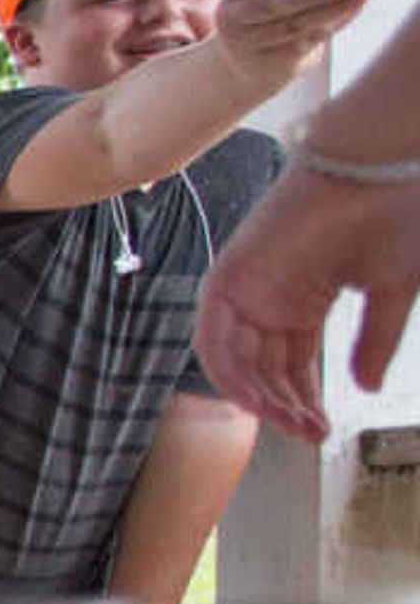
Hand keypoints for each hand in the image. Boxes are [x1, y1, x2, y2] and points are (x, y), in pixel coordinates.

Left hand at [196, 162, 419, 442]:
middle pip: (260, 371)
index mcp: (299, 304)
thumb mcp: (389, 293)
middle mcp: (266, 301)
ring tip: (293, 423)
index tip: (321, 432)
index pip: (289, 368)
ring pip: (235, 361)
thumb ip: (372, 342)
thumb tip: (367, 389)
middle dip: (283, 407)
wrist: (374, 168)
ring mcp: (246, 288)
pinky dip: (228, 368)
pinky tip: (254, 398)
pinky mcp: (228, 273)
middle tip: (309, 434)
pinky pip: (212, 333)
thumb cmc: (390, 217)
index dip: (301, 402)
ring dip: (259, 397)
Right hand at [206, 0, 372, 94]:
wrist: (249, 63)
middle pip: (272, 6)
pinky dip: (316, 36)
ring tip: (351, 2)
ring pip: (288, 27)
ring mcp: (244, 43)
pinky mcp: (260, 64)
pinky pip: (294, 48)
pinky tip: (332, 27)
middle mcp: (233, 17)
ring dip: (324, 13)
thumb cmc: (271, 21)